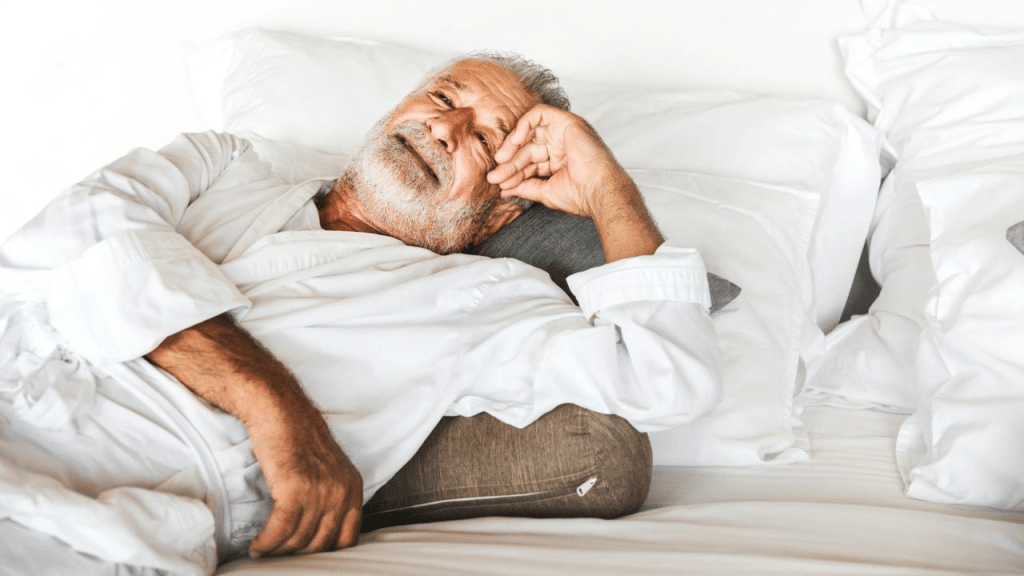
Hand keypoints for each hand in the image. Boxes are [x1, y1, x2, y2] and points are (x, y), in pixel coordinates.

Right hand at [248, 411, 362, 557]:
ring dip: (277, 551)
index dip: (326, 553)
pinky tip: (258, 547)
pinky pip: (280, 530)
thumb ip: (331, 498)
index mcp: (353, 487)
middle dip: (297, 554)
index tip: (306, 555)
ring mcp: (320, 491)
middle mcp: (341, 491)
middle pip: (320, 543)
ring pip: (298, 540)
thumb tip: (318, 534)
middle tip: (279, 556)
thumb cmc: (298, 438)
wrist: (280, 412)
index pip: (348, 538)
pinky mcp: (295, 490)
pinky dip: (266, 543)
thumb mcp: (328, 469)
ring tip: (265, 551)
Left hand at [487, 104, 663, 261]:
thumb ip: (524, 187)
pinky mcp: (566, 121)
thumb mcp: (544, 191)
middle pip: (527, 148)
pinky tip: (514, 143)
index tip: (500, 184)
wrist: (598, 191)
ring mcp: (564, 132)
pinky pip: (538, 114)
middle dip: (510, 162)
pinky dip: (523, 126)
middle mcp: (561, 145)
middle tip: (495, 176)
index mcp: (558, 161)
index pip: (529, 162)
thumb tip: (503, 189)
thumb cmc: (579, 195)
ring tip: (502, 160)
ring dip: (513, 145)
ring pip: (530, 131)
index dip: (513, 171)